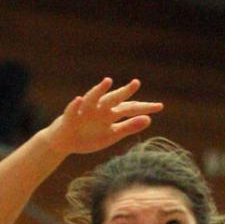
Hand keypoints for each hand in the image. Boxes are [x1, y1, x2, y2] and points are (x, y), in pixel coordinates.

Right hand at [46, 78, 161, 156]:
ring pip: (93, 98)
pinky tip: (79, 99)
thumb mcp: (112, 135)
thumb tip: (149, 119)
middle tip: (136, 84)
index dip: (144, 108)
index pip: (130, 108)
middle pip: (114, 99)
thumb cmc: (89, 137)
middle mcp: (100, 108)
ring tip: (108, 81)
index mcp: (111, 114)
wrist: (65, 142)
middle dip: (124, 92)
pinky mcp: (70, 117)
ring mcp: (84, 111)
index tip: (160, 107)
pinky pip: (72, 110)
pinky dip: (75, 105)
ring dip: (99, 90)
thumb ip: (129, 127)